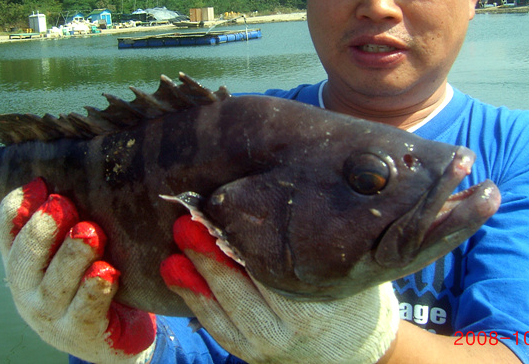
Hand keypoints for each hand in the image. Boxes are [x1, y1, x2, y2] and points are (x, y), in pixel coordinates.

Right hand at [0, 178, 155, 363]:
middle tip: (63, 204)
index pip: (6, 229)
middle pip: (24, 256)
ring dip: (71, 256)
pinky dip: (94, 291)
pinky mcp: (78, 334)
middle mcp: (27, 286)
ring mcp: (49, 314)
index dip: (17, 207)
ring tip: (90, 233)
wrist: (110, 334)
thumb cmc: (89, 276)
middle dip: (43, 229)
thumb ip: (68, 212)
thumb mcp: (71, 243)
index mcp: (21, 258)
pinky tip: (107, 273)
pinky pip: (83, 311)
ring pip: (53, 284)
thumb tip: (81, 160)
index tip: (40, 183)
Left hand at [161, 215, 398, 363]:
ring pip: (224, 310)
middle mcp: (290, 331)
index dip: (248, 240)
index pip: (274, 272)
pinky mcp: (250, 353)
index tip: (227, 211)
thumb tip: (296, 182)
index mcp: (318, 308)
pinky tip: (174, 273)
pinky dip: (195, 301)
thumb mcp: (348, 270)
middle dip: (211, 257)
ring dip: (194, 279)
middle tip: (188, 223)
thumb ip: (321, 243)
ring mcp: (267, 345)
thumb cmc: (354, 297)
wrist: (356, 350)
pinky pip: (218, 327)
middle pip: (243, 290)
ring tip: (173, 251)